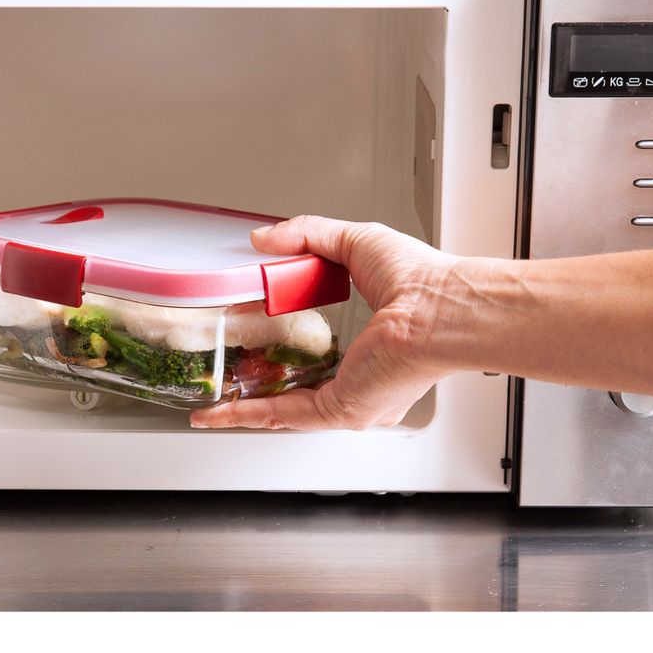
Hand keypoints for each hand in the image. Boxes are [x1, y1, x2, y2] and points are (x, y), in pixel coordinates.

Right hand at [189, 215, 464, 430]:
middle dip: (259, 386)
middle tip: (227, 376)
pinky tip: (221, 413)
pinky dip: (249, 414)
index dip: (284, 352)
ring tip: (213, 403)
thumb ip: (308, 236)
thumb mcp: (355, 243)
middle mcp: (364, 380)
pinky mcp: (340, 408)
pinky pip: (285, 415)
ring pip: (285, 409)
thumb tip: (265, 238)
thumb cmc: (423, 282)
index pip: (321, 356)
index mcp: (374, 347)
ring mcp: (351, 397)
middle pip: (298, 388)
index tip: (256, 346)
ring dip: (245, 407)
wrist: (439, 309)